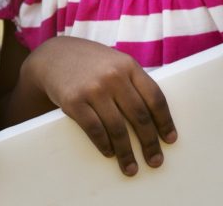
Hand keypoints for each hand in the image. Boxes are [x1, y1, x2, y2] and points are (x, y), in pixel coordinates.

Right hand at [22, 36, 176, 175]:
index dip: (165, 122)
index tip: (169, 140)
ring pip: (117, 128)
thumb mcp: (115, 62)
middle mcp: (113, 76)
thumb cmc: (90, 63)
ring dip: (126, 152)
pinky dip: (104, 145)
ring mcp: (92, 88)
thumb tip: (156, 118)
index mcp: (128, 66)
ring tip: (131, 168)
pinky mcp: (73, 101)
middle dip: (149, 143)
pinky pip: (94, 129)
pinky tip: (108, 153)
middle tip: (155, 161)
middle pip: (139, 116)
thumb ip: (133, 81)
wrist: (53, 55)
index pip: (155, 97)